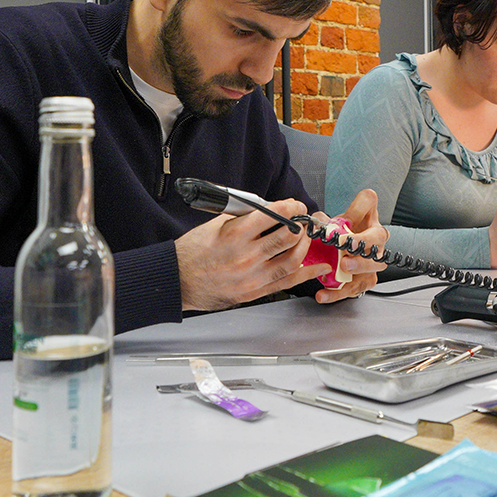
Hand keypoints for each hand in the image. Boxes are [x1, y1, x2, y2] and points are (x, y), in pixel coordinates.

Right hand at [176, 199, 330, 310]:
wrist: (178, 280)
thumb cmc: (194, 250)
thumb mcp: (216, 223)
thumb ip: (244, 216)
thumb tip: (269, 209)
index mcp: (236, 234)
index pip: (274, 215)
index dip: (291, 206)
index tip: (295, 204)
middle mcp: (247, 256)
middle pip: (289, 237)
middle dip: (301, 224)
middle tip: (303, 219)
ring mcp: (252, 277)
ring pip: (293, 259)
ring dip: (304, 245)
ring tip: (305, 237)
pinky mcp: (254, 292)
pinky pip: (287, 282)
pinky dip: (306, 273)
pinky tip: (318, 266)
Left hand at [313, 189, 387, 303]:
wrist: (347, 253)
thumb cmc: (343, 235)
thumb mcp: (331, 223)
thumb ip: (322, 220)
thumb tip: (316, 223)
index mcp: (365, 216)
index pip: (368, 202)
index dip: (358, 209)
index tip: (346, 220)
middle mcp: (375, 237)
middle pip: (377, 236)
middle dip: (362, 241)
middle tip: (348, 245)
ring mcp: (373, 259)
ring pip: (374, 263)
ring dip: (359, 265)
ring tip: (343, 268)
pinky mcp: (366, 278)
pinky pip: (357, 286)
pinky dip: (338, 292)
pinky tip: (324, 294)